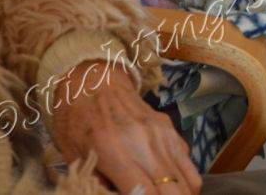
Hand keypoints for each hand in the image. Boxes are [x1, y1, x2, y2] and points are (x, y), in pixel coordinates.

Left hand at [51, 60, 201, 194]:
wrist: (94, 81)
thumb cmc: (77, 121)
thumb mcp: (76, 158)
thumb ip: (100, 185)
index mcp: (113, 151)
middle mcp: (144, 142)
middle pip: (175, 191)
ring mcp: (162, 134)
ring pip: (190, 181)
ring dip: (181, 194)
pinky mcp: (170, 130)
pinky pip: (188, 163)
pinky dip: (184, 180)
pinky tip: (168, 184)